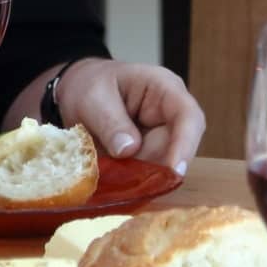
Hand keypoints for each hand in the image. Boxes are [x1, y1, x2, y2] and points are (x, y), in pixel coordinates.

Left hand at [55, 59, 203, 174]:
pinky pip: (147, 174)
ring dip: (138, 177)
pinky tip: (111, 181)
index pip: (188, 117)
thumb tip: (129, 150)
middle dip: (153, 168)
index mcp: (164, 89)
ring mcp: (160, 137)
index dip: (186, 144)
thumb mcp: (92, 98)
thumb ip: (110, 122)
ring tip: (109, 176)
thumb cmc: (89, 84)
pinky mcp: (148, 156)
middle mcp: (170, 115)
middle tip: (122, 179)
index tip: (175, 171)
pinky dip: (131, 181)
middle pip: (176, 149)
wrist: (78, 91)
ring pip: (162, 166)